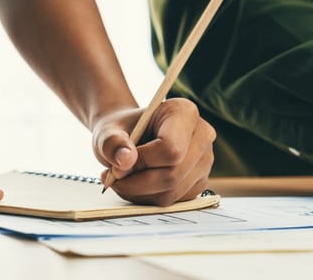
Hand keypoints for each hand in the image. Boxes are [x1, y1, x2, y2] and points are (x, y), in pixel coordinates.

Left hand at [92, 98, 215, 205]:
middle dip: (138, 182)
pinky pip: (174, 201)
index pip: (171, 148)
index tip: (118, 165)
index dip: (142, 162)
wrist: (129, 138)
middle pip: (173, 174)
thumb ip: (112, 143)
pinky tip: (138, 185)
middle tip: (114, 178)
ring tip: (123, 181)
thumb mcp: (107, 132)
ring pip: (172, 192)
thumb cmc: (121, 131)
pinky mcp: (200, 181)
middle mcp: (202, 135)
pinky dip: (150, 198)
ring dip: (141, 193)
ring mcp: (205, 161)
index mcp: (185, 112)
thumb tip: (126, 161)